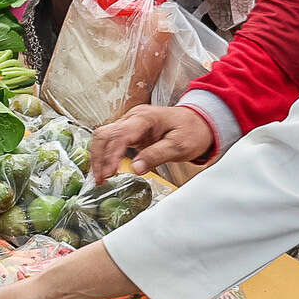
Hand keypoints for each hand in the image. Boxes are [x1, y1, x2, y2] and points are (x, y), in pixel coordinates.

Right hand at [89, 104, 216, 182]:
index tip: (109, 174)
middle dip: (99, 158)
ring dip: (98, 156)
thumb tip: (135, 169)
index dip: (111, 155)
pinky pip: (110, 140)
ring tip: (100, 177)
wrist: (199, 121)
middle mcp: (132, 117)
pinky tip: (105, 169)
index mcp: (144, 118)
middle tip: (101, 180)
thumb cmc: (191, 131)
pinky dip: (104, 154)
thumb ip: (156, 156)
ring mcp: (129, 122)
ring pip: (103, 137)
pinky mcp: (130, 130)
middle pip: (104, 134)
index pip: (119, 135)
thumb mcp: (179, 146)